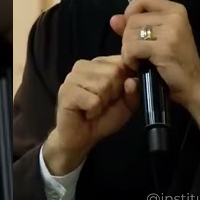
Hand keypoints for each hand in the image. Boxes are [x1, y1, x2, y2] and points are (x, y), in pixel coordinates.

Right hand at [43, 56, 140, 174]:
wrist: (80, 138)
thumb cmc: (103, 118)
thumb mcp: (126, 105)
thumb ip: (133, 92)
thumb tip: (132, 81)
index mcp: (99, 64)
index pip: (122, 61)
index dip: (125, 80)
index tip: (117, 94)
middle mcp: (84, 65)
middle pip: (114, 72)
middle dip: (114, 93)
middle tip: (103, 103)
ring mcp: (72, 76)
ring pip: (103, 85)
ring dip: (102, 103)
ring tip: (94, 108)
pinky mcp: (66, 91)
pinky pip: (93, 100)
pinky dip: (94, 111)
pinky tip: (86, 113)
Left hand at [111, 0, 199, 135]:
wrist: (193, 85)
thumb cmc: (175, 63)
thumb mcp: (156, 40)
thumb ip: (134, 27)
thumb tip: (114, 19)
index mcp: (175, 9)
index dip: (131, 12)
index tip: (133, 30)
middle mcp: (175, 15)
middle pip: (133, 18)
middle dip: (127, 38)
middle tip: (136, 54)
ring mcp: (171, 30)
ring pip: (130, 33)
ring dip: (127, 50)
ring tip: (138, 61)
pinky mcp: (164, 47)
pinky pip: (133, 47)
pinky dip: (130, 59)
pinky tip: (138, 66)